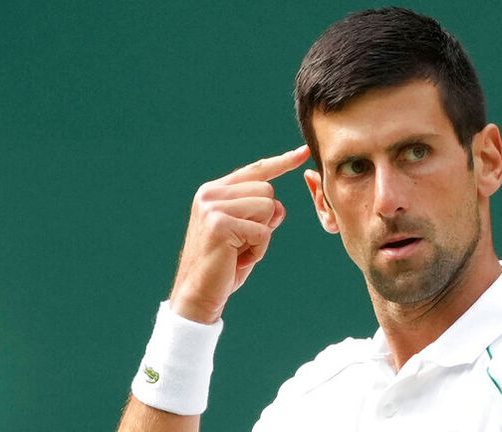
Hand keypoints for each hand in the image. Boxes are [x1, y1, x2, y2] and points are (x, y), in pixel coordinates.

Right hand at [169, 145, 310, 322]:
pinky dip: (258, 250)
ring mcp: (213, 206)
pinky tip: (237, 259)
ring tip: (238, 251)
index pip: (256, 171)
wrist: (198, 295)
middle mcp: (211, 193)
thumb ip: (261, 214)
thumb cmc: (224, 266)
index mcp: (215, 191)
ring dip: (262, 236)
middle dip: (266, 222)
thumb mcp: (246, 234)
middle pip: (268, 192)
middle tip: (241, 244)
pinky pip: (263, 231)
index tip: (303, 152)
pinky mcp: (219, 223)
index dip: (282, 162)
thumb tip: (279, 205)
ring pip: (268, 209)